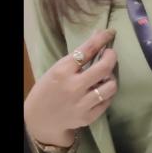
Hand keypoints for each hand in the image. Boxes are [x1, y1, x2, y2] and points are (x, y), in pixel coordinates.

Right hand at [24, 28, 117, 145]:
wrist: (39, 119)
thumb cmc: (49, 88)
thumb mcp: (58, 69)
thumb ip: (78, 56)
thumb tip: (98, 35)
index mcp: (63, 71)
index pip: (88, 49)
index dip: (102, 38)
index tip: (110, 33)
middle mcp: (73, 87)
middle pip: (105, 68)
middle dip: (111, 57)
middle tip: (110, 55)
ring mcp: (82, 103)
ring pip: (111, 86)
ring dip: (111, 78)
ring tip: (104, 78)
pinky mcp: (89, 116)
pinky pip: (108, 101)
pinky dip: (106, 93)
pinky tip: (100, 91)